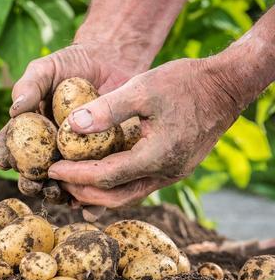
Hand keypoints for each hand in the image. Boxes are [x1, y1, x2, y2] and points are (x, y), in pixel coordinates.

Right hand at [0, 42, 138, 206]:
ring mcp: (73, 159)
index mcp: (27, 132)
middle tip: (34, 183)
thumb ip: (29, 86)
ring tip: (60, 194)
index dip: (3, 157)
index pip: (7, 148)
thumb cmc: (71, 64)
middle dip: (30, 184)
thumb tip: (15, 110)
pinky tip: (91, 207)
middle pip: (32, 175)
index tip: (5, 161)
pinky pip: (94, 186)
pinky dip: (92, 201)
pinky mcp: (100, 162)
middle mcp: (47, 150)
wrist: (112, 61)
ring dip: (58, 195)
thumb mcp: (46, 68)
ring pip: (61, 186)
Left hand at [48, 57, 241, 206]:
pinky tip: (95, 179)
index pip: (106, 176)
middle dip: (82, 191)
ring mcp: (171, 174)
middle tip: (56, 179)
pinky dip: (113, 186)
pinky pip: (137, 186)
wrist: (226, 87)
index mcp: (158, 156)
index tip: (52, 168)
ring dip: (96, 193)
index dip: (76, 175)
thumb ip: (108, 108)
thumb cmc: (186, 82)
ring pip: (127, 196)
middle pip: (114, 196)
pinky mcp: (173, 169)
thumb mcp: (144, 87)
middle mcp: (166, 173)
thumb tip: (72, 126)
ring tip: (70, 182)